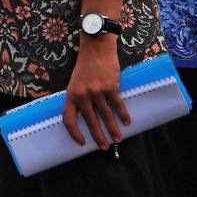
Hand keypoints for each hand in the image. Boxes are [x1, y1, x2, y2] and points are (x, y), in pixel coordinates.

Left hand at [62, 35, 129, 149]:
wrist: (96, 49)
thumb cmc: (85, 67)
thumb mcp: (75, 83)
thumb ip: (78, 98)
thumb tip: (86, 117)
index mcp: (71, 95)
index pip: (69, 119)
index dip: (74, 133)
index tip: (82, 143)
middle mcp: (83, 95)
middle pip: (91, 122)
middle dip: (99, 137)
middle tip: (105, 147)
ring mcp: (97, 91)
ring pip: (106, 116)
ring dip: (113, 130)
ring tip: (118, 140)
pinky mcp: (110, 87)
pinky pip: (118, 105)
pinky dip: (123, 115)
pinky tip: (127, 122)